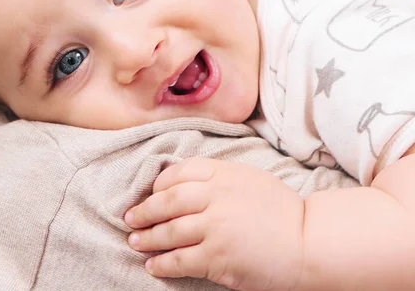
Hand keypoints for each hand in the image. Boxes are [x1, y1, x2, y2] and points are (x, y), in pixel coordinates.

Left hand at [124, 157, 305, 290]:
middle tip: (130, 219)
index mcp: (221, 173)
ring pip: (169, 231)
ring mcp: (215, 226)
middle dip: (143, 211)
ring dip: (148, 238)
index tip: (151, 195)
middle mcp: (215, 196)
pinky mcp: (218, 256)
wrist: (308, 240)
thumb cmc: (279, 208)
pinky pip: (181, 260)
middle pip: (166, 201)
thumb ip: (216, 176)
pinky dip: (163, 263)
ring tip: (135, 243)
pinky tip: (153, 266)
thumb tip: (181, 182)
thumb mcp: (247, 177)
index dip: (158, 185)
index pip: (177, 173)